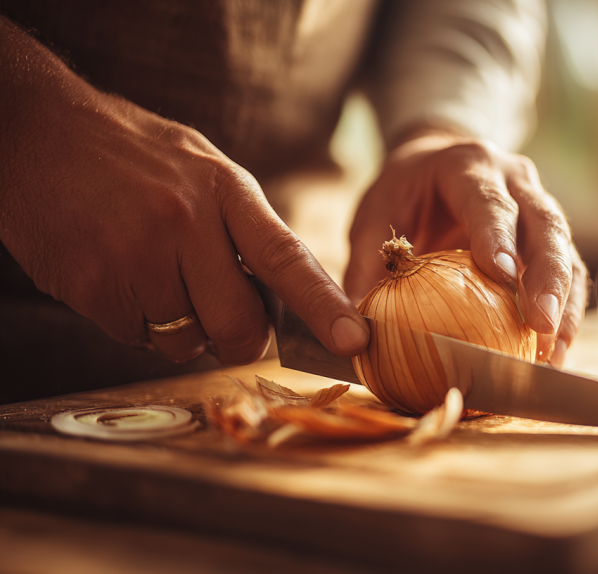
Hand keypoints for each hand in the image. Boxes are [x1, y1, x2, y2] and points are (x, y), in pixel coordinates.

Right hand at [0, 21, 368, 363]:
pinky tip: (119, 275)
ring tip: (153, 272)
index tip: (355, 340)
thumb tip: (282, 293)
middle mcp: (185, 224)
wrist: (34, 132)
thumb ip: (245, 225)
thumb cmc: (131, 153)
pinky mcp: (94, 286)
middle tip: (222, 317)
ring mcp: (137, 256)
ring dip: (179, 326)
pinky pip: (136, 338)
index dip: (325, 305)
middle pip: (240, 324)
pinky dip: (136, 322)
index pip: (286, 259)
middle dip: (239, 337)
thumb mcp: (203, 165)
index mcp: (224, 190)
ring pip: (186, 340)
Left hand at [344, 127, 587, 366]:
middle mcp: (516, 180)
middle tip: (543, 326)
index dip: (498, 237)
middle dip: (549, 277)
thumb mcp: (374, 216)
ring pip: (566, 251)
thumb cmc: (404, 191)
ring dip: (565, 305)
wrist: (437, 161)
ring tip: (554, 354)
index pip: (489, 201)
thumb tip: (355, 334)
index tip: (504, 276)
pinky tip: (555, 352)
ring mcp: (539, 206)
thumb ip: (368, 268)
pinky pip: (569, 273)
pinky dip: (566, 313)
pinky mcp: (551, 238)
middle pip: (546, 224)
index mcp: (468, 165)